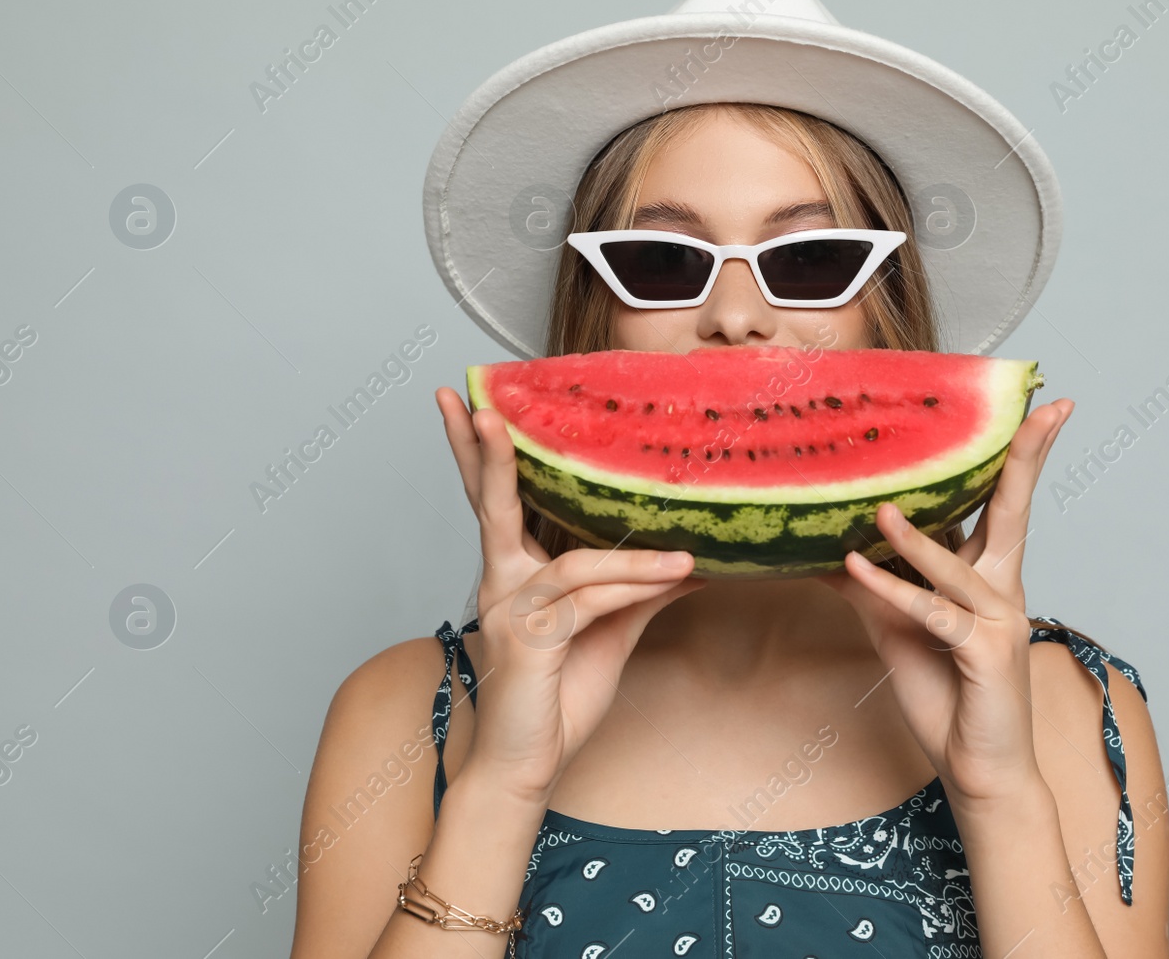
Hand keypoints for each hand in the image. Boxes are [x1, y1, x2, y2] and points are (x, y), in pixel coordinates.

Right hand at [434, 387, 706, 802]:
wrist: (527, 767)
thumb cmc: (558, 698)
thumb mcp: (611, 631)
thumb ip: (641, 590)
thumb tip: (693, 558)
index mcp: (514, 572)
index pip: (495, 500)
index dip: (482, 452)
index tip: (475, 401)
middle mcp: (501, 582)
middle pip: (489, 504)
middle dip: (483, 450)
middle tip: (478, 402)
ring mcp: (508, 609)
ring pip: (575, 563)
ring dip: (635, 563)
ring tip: (687, 558)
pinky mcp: (527, 639)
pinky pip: (587, 601)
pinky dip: (633, 590)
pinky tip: (674, 583)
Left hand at [820, 397, 1074, 807]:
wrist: (979, 770)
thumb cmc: (946, 696)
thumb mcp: (896, 629)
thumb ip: (868, 586)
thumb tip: (821, 550)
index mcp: (990, 577)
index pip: (1005, 503)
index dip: (1021, 455)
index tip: (1042, 406)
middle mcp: (1003, 590)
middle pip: (1014, 512)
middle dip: (1026, 459)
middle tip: (1042, 409)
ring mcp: (998, 623)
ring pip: (956, 566)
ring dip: (914, 538)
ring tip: (878, 510)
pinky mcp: (982, 656)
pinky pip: (930, 616)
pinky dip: (891, 593)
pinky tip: (856, 570)